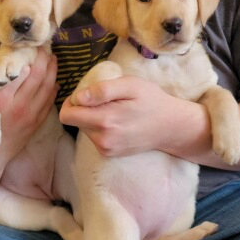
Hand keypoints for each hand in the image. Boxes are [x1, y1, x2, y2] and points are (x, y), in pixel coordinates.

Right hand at [0, 49, 58, 179]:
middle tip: (43, 45)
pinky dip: (53, 89)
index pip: (17, 69)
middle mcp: (17, 107)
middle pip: (38, 75)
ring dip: (51, 70)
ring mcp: (28, 117)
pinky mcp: (33, 126)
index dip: (24, 54)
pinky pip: (48, 103)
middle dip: (43, 57)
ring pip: (47, 88)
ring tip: (50, 57)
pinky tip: (52, 79)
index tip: (25, 43)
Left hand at [59, 75, 177, 156]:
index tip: (87, 94)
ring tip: (115, 110)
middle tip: (106, 100)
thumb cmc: (152, 101)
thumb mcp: (130, 85)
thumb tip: (78, 98)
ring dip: (92, 118)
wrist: (171, 127)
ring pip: (84, 129)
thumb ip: (103, 90)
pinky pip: (94, 137)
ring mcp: (106, 149)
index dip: (72, 101)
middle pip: (75, 122)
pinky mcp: (110, 154)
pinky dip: (100, 127)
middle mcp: (102, 140)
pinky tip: (118, 121)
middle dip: (84, 109)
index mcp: (105, 121)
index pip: (67, 115)